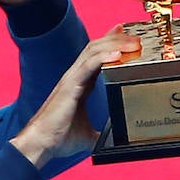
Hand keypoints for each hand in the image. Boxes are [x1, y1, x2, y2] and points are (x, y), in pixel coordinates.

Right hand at [9, 27, 141, 167]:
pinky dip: (103, 57)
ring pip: (94, 51)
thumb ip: (101, 134)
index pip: (97, 57)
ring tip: (134, 43)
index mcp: (80, 84)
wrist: (42, 144)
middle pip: (97, 48)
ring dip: (115, 44)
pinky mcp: (70, 85)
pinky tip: (118, 54)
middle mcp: (75, 77)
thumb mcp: (88, 136)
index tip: (126, 35)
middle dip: (118, 39)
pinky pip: (88, 65)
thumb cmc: (59, 138)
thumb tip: (113, 142)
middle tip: (137, 36)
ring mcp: (72, 79)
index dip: (111, 43)